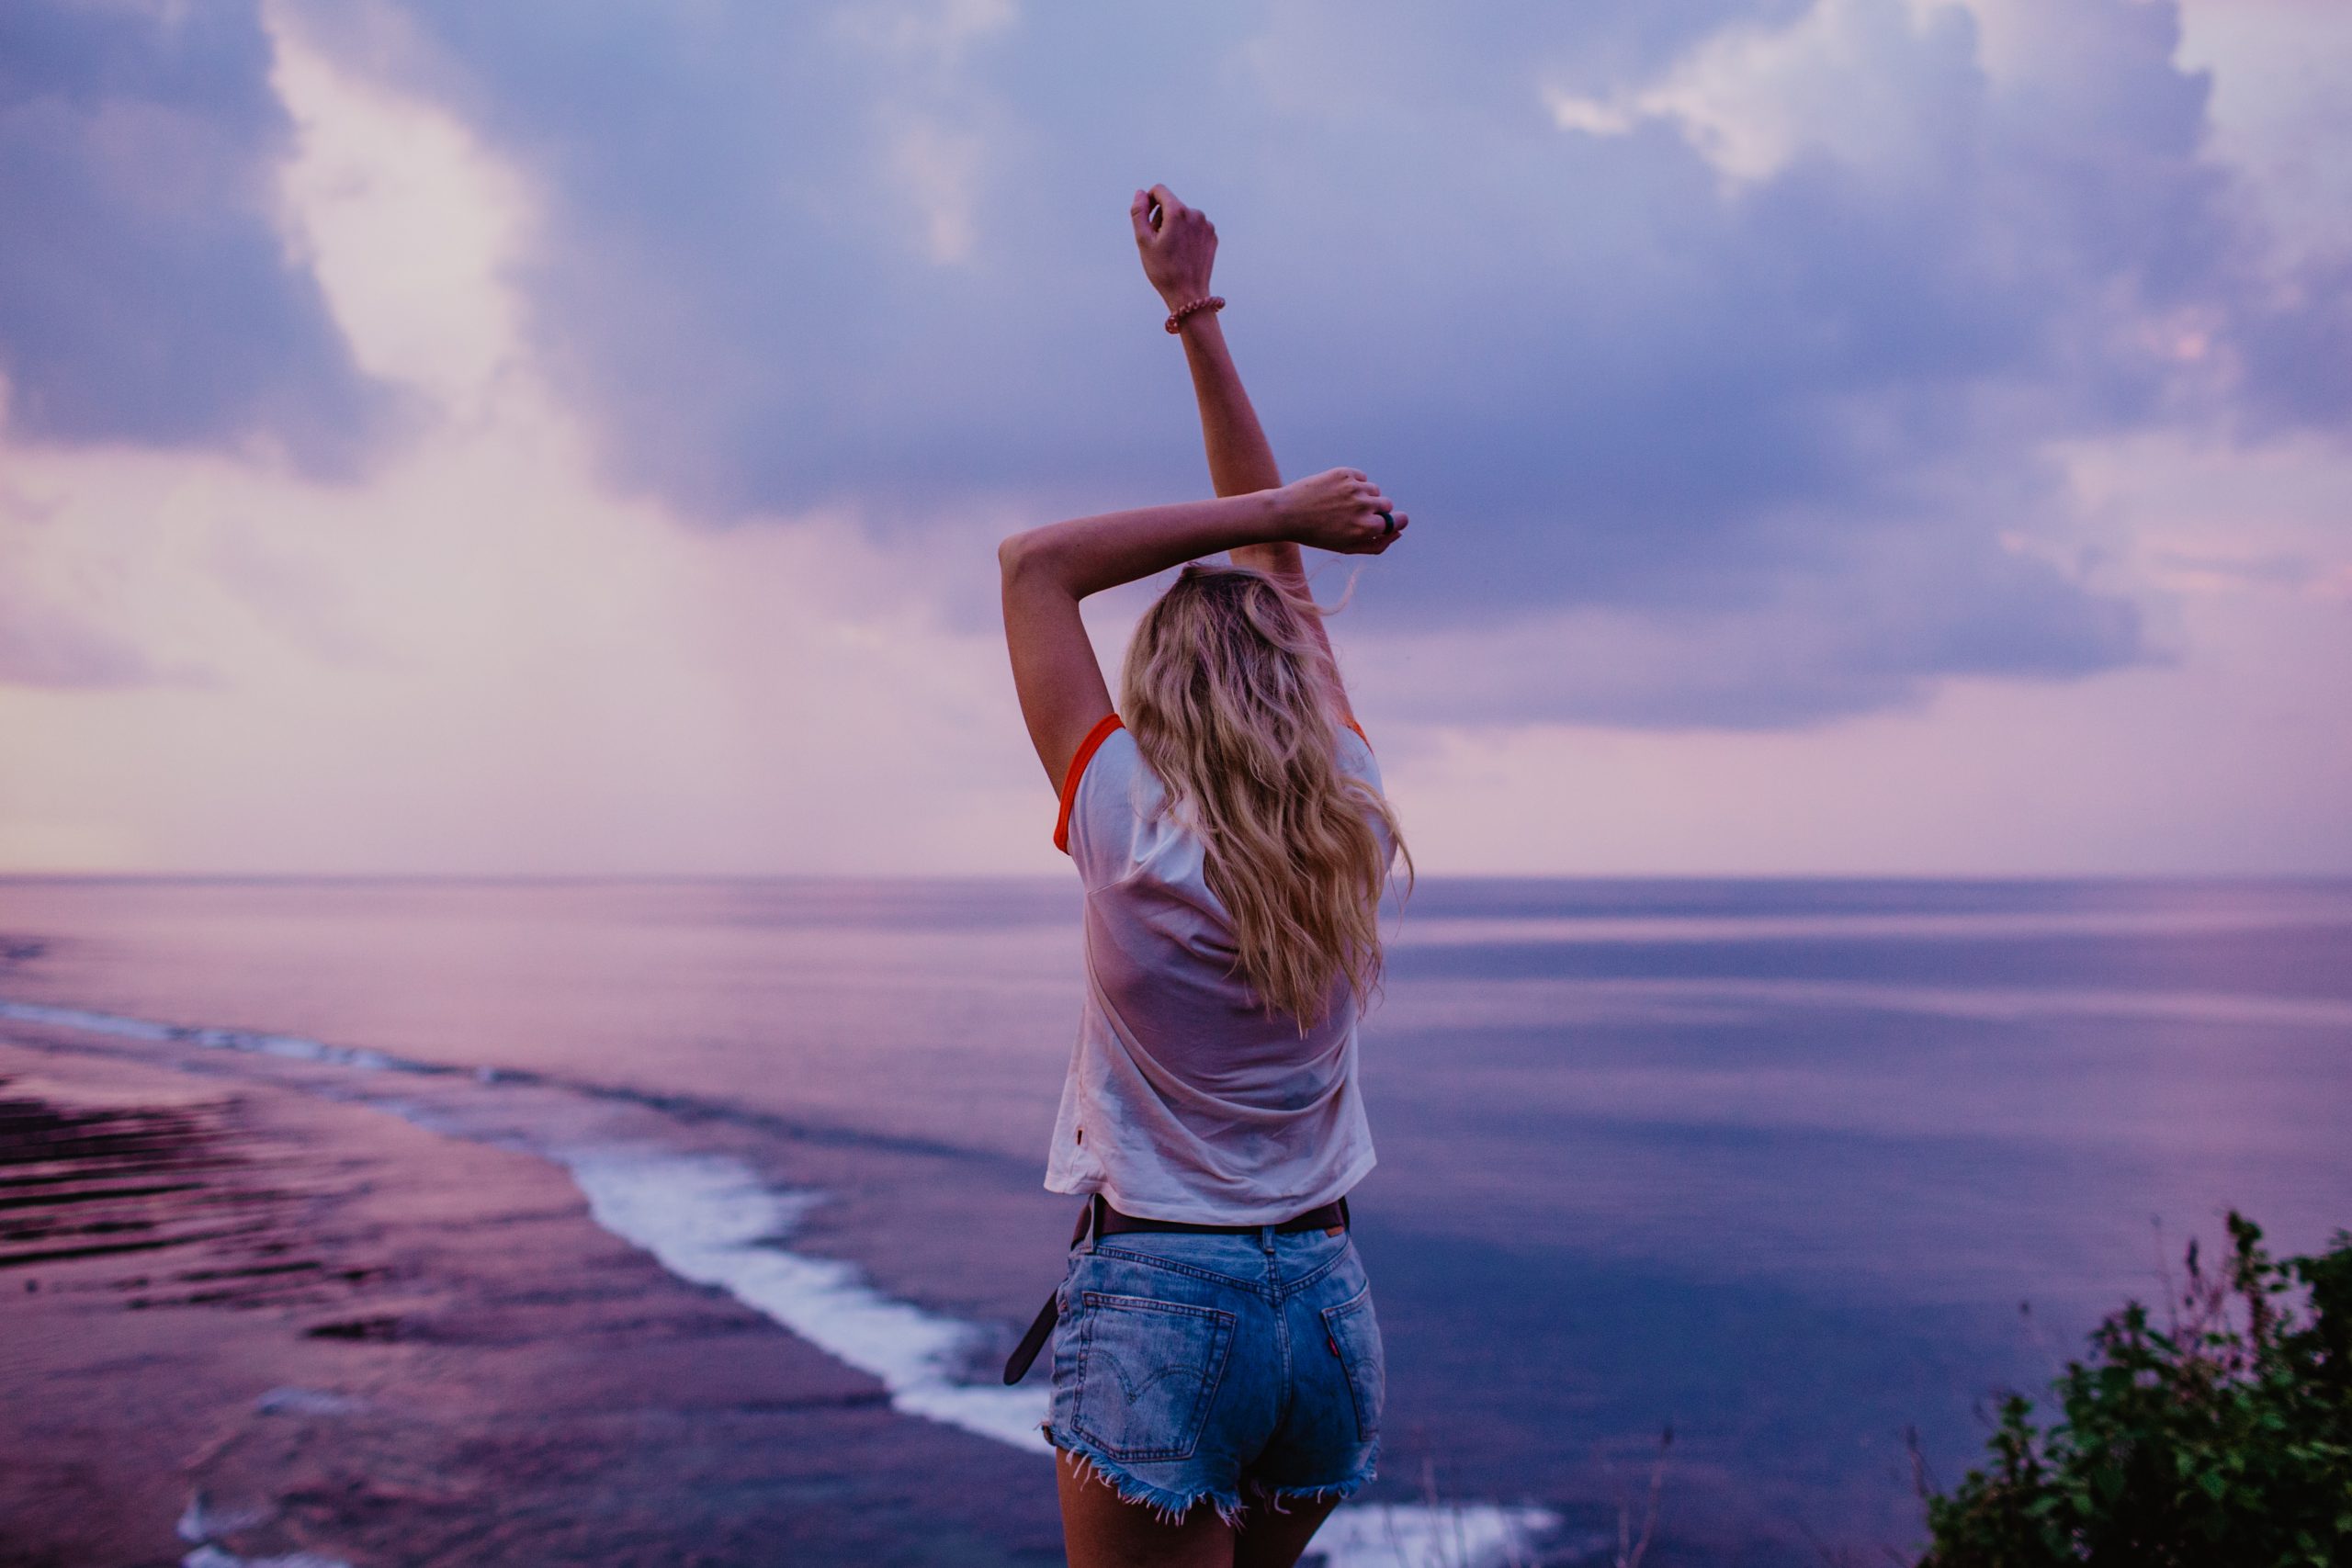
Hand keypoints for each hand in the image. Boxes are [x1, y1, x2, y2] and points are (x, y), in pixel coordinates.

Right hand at [1130, 183, 1215, 307]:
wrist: (1188, 294)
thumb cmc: (1163, 270)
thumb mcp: (1143, 241)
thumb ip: (1139, 212)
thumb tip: (1140, 193)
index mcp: (1178, 212)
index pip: (1160, 190)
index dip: (1149, 202)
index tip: (1147, 220)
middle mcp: (1195, 214)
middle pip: (1171, 204)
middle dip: (1162, 218)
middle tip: (1158, 243)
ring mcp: (1206, 225)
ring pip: (1184, 216)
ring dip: (1174, 227)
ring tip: (1171, 250)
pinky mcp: (1212, 236)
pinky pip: (1194, 227)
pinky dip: (1187, 235)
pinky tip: (1183, 253)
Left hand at [1273, 469, 1409, 554]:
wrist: (1286, 513)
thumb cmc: (1317, 534)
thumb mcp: (1346, 547)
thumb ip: (1376, 545)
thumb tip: (1397, 533)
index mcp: (1367, 528)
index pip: (1400, 521)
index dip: (1395, 522)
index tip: (1386, 521)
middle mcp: (1364, 507)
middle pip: (1387, 505)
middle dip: (1376, 510)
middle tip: (1353, 515)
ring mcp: (1355, 488)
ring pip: (1374, 490)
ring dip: (1364, 496)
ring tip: (1341, 504)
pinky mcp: (1344, 473)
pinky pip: (1361, 477)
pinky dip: (1353, 484)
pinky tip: (1335, 492)